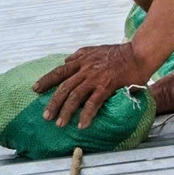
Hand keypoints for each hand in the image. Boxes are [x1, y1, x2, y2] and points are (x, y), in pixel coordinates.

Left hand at [33, 43, 149, 127]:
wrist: (138, 53)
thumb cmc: (119, 53)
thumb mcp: (95, 50)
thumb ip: (80, 55)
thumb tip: (66, 60)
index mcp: (81, 60)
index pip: (59, 71)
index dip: (46, 80)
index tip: (35, 89)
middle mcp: (85, 69)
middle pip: (64, 87)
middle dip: (53, 102)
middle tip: (45, 116)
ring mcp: (95, 78)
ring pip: (75, 96)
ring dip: (66, 111)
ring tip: (59, 123)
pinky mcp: (107, 86)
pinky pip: (94, 102)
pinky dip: (86, 114)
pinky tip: (82, 124)